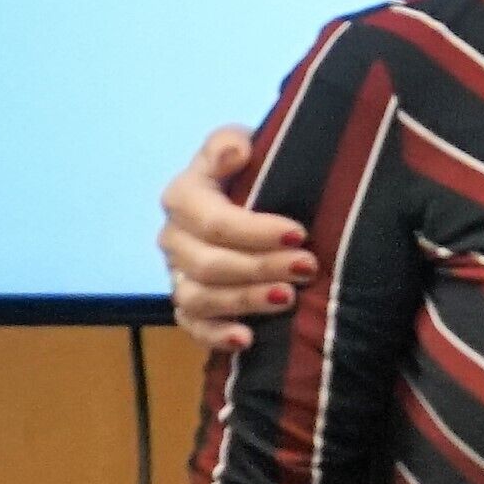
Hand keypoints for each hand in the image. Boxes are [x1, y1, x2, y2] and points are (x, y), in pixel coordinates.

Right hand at [162, 128, 308, 355]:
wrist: (260, 196)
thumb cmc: (256, 169)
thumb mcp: (248, 143)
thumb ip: (230, 142)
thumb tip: (233, 152)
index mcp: (183, 197)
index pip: (210, 219)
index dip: (253, 229)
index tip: (299, 233)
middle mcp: (175, 238)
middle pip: (208, 262)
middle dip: (260, 267)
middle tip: (307, 267)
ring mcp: (179, 275)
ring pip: (199, 297)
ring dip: (244, 300)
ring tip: (288, 299)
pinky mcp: (191, 306)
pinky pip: (192, 327)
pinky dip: (216, 336)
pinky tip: (246, 340)